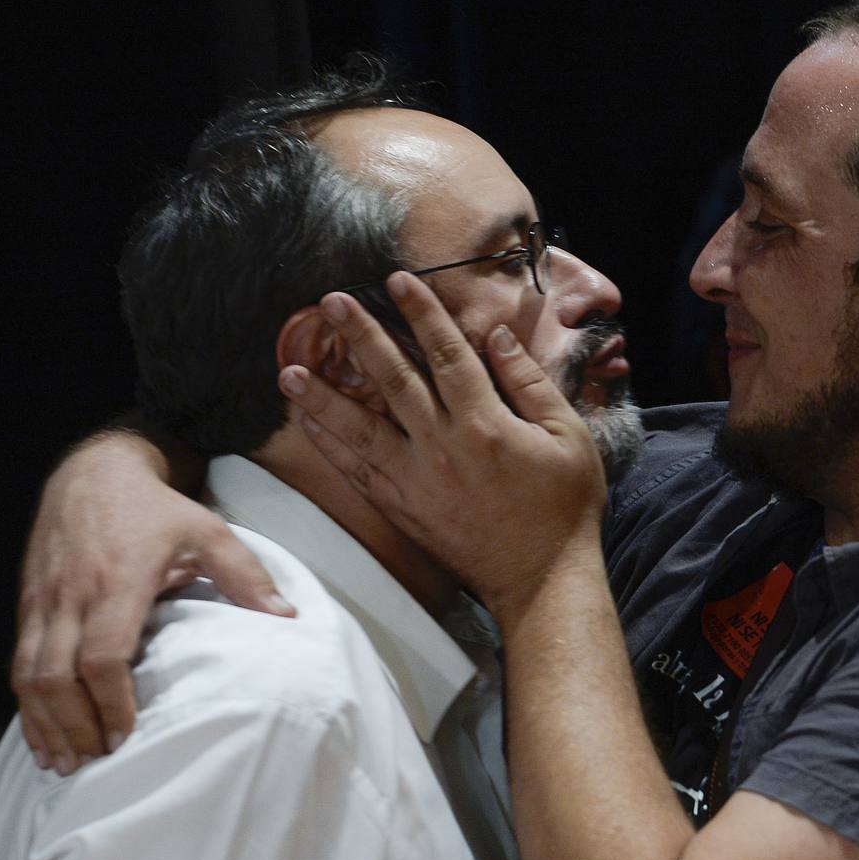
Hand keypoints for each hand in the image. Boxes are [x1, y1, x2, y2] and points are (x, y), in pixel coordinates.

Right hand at [14, 431, 292, 773]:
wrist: (94, 471)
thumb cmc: (155, 508)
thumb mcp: (208, 530)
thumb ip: (245, 574)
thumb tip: (286, 616)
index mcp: (118, 582)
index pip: (102, 655)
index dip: (110, 701)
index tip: (127, 735)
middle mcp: (72, 596)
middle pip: (56, 677)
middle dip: (74, 726)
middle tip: (97, 760)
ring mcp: (43, 601)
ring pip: (28, 675)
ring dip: (44, 723)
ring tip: (66, 762)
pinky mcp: (28, 603)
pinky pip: (17, 662)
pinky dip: (27, 703)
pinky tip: (42, 731)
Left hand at [279, 273, 606, 618]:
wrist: (542, 579)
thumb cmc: (563, 506)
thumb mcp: (568, 437)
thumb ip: (530, 384)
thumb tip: (497, 338)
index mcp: (485, 424)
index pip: (446, 354)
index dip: (421, 313)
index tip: (397, 281)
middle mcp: (441, 447)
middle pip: (393, 379)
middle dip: (360, 336)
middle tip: (329, 302)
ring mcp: (416, 481)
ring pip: (360, 429)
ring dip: (324, 397)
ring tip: (290, 370)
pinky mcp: (404, 509)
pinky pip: (358, 473)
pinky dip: (331, 448)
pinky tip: (310, 425)